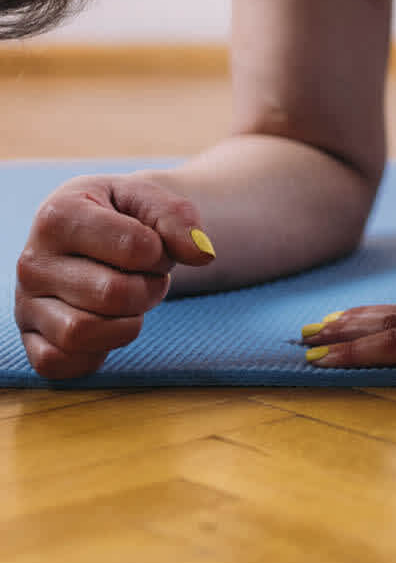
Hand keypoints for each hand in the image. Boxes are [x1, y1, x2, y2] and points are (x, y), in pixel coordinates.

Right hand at [14, 174, 217, 379]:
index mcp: (59, 214)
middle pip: (112, 294)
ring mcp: (25, 304)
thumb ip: (180, 218)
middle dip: (150, 288)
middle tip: (150, 275)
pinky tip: (109, 324)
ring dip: (128, 322)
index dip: (162, 251)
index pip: (135, 248)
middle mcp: (32, 261)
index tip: (155, 244)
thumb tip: (204, 256)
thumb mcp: (151, 198)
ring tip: (132, 300)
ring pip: (81, 333)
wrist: (96, 228)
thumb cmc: (123, 213)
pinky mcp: (30, 339)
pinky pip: (58, 363)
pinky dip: (96, 351)